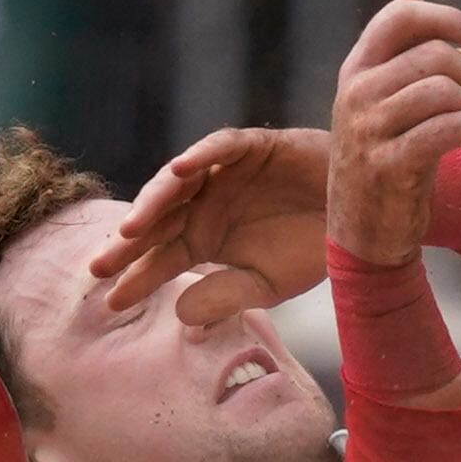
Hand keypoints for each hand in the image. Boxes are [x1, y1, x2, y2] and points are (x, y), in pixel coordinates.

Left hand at [91, 125, 330, 324]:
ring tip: (130, 229)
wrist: (361, 215)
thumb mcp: (267, 284)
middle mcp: (205, 204)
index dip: (135, 278)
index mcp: (205, 239)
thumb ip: (225, 297)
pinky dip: (201, 156)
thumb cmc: (313, 248)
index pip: (159, 260)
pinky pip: (220, 147)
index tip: (109, 302)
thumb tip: (180, 314)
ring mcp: (224, 174)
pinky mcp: (252, 147)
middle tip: (99, 266)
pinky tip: (181, 172)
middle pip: (156, 223)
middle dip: (126, 244)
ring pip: (176, 184)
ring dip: (152, 203)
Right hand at [325, 0, 460, 267]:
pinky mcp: (388, 165)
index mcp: (354, 72)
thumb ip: (397, 58)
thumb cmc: (384, 160)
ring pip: (441, 88)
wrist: (363, 232)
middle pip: (432, 54)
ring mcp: (367, 131)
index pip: (398, 19)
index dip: (444, 16)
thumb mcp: (379, 103)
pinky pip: (446, 128)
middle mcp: (355, 95)